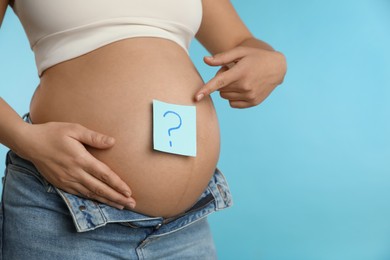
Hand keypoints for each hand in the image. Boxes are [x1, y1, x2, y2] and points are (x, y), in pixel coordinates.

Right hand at [17, 122, 135, 209]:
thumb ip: (94, 137)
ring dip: (107, 201)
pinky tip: (101, 201)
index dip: (118, 185)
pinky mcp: (60, 184)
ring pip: (91, 194)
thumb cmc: (53, 132)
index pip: (104, 175)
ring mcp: (67, 180)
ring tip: (121, 205)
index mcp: (80, 159)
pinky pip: (80, 194)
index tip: (129, 192)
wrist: (29, 143)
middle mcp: (75, 173)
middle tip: (132, 204)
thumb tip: (112, 142)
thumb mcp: (74, 129)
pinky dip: (92, 199)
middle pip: (100, 189)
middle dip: (117, 197)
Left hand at [195, 46, 286, 107]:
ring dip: (227, 89)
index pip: (219, 82)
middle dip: (222, 81)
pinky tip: (243, 87)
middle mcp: (245, 86)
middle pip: (220, 89)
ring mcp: (250, 96)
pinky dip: (233, 97)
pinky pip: (233, 104)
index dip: (206, 89)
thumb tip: (205, 60)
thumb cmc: (256, 56)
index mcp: (240, 72)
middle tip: (233, 72)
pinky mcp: (253, 102)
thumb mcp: (240, 52)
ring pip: (225, 96)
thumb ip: (222, 57)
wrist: (277, 67)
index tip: (195, 97)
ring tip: (240, 78)